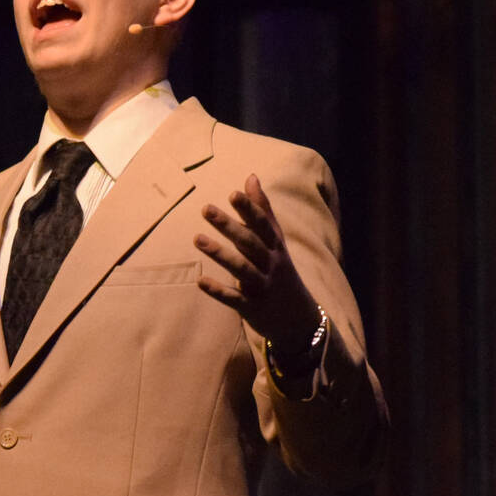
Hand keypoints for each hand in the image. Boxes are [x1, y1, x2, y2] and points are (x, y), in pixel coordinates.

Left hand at [194, 174, 318, 345]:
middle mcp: (271, 264)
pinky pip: (234, 298)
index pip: (263, 224)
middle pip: (250, 242)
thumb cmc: (280, 271)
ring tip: (196, 239)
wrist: (299, 318)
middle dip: (229, 225)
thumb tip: (251, 177)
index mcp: (276, 247)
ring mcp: (263, 286)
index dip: (250, 209)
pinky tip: (200, 281)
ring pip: (241, 268)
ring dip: (219, 253)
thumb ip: (262, 210)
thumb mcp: (275, 241)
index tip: (233, 193)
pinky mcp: (253, 307)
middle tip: (205, 208)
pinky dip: (218, 290)